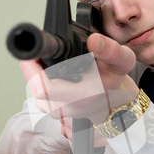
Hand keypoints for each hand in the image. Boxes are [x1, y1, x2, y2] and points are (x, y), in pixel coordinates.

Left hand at [20, 34, 138, 124]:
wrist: (116, 104)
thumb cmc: (115, 83)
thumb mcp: (122, 62)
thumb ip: (111, 50)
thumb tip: (94, 41)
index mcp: (81, 96)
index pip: (42, 88)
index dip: (32, 68)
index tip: (33, 52)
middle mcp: (67, 107)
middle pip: (34, 85)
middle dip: (34, 65)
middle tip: (42, 51)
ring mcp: (59, 112)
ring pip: (34, 90)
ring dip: (37, 74)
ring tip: (48, 62)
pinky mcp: (54, 112)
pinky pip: (38, 96)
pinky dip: (40, 82)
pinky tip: (50, 73)